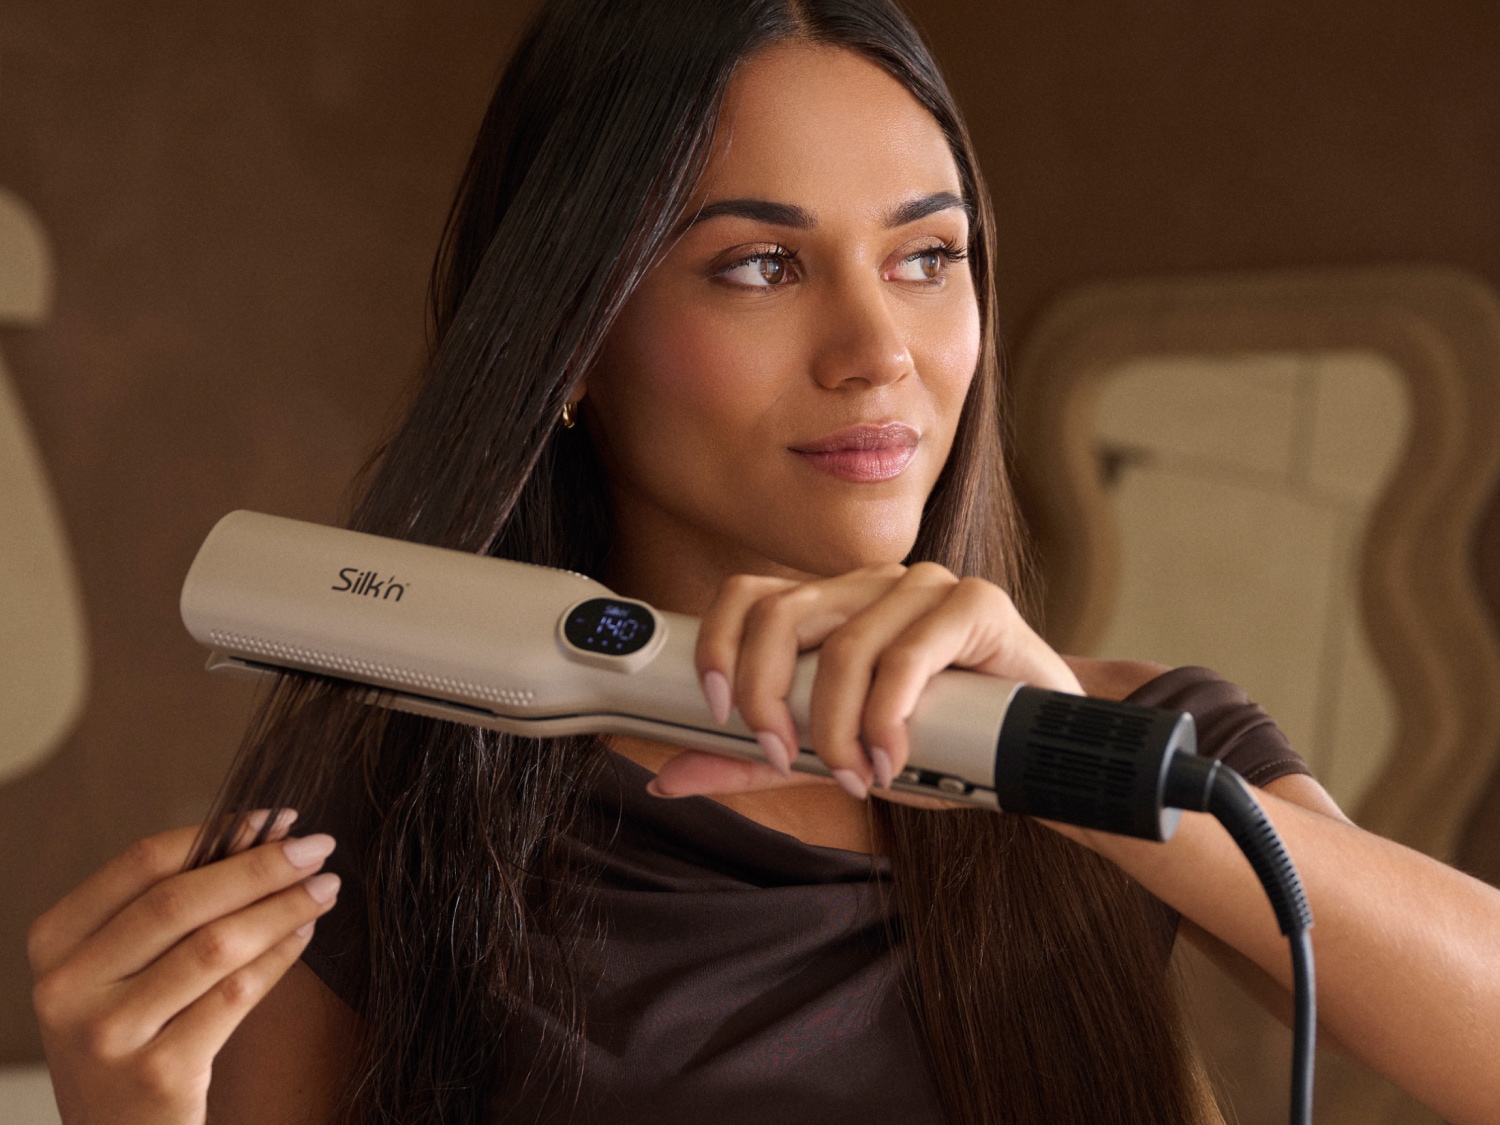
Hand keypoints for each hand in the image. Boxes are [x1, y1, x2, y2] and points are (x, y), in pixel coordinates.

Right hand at [28, 812, 339, 1124]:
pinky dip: (280, 957)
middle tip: (320, 846)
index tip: (279, 818)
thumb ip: (172, 906)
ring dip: (283, 908)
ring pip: (215, 946)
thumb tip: (262, 831)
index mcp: (53, 941)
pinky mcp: (156, 1074)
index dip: (218, 832)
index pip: (142, 862)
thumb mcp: (122, 969)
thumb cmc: (130, 1034)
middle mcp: (66, 988)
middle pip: (180, 901)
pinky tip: (306, 936)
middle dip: (261, 866)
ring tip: (326, 888)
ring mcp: (107, 1035)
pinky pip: (235, 996)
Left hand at [651, 561, 1080, 800]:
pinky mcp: (975, 602)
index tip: (715, 711)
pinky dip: (889, 718)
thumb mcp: (831, 754)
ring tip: (854, 777)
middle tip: (784, 755)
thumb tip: (667, 777)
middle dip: (768, 695)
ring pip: (846, 646)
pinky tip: (893, 758)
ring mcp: (922, 587)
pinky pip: (909, 654)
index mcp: (829, 605)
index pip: (747, 596)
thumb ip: (755, 760)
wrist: (1040, 747)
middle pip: (782, 613)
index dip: (717, 647)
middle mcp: (868, 584)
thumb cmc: (936, 741)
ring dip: (838, 727)